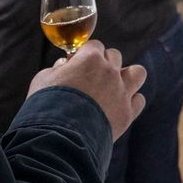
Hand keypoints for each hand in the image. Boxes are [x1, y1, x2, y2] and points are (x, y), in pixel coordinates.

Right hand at [28, 40, 146, 141]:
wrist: (59, 136)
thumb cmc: (46, 105)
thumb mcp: (43, 78)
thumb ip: (58, 67)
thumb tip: (65, 65)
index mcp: (91, 59)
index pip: (94, 46)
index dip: (84, 55)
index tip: (76, 65)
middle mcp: (110, 72)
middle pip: (115, 56)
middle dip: (104, 63)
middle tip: (91, 77)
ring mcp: (122, 92)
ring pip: (137, 73)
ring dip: (127, 76)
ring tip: (115, 85)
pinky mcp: (127, 114)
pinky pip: (139, 100)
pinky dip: (131, 101)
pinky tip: (118, 106)